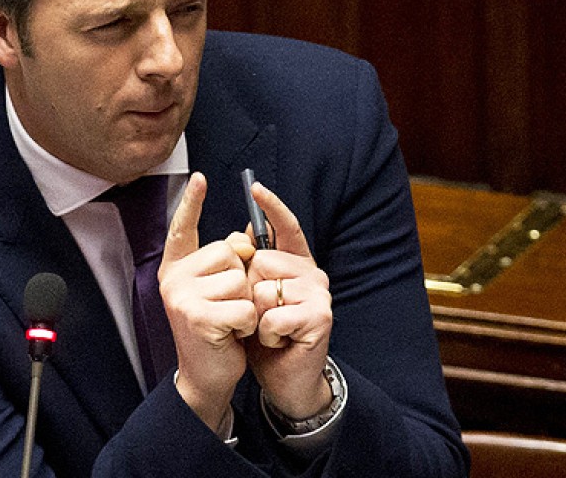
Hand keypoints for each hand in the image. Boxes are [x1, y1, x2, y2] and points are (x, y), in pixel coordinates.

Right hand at [159, 172, 258, 430]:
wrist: (208, 376)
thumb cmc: (219, 329)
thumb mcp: (222, 290)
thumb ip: (229, 261)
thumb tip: (247, 234)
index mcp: (177, 268)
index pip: (183, 228)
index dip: (191, 202)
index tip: (200, 178)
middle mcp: (173, 278)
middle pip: (229, 251)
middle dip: (241, 278)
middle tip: (227, 306)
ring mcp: (182, 296)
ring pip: (239, 277)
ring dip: (246, 303)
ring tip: (230, 321)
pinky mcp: (197, 316)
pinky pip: (243, 304)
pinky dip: (247, 323)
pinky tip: (232, 335)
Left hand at [245, 182, 333, 419]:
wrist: (287, 378)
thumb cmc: (268, 337)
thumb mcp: (255, 299)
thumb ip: (253, 268)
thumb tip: (245, 231)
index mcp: (296, 263)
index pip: (286, 227)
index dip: (271, 206)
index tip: (254, 186)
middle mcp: (312, 272)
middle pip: (263, 261)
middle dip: (250, 290)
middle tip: (261, 313)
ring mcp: (319, 293)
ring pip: (266, 289)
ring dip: (258, 317)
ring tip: (270, 330)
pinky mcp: (320, 316)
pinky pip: (274, 316)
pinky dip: (267, 335)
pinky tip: (278, 342)